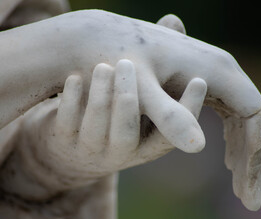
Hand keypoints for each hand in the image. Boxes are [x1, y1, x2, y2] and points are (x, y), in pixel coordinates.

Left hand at [27, 59, 206, 189]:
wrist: (75, 141)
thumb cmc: (116, 112)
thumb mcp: (141, 98)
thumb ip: (156, 63)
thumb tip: (174, 23)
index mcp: (143, 145)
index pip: (167, 137)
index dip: (185, 112)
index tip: (197, 80)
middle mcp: (118, 153)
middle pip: (125, 135)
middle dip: (126, 101)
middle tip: (127, 64)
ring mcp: (88, 149)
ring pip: (95, 131)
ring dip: (100, 97)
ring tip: (103, 66)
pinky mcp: (63, 141)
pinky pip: (66, 125)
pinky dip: (71, 100)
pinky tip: (74, 78)